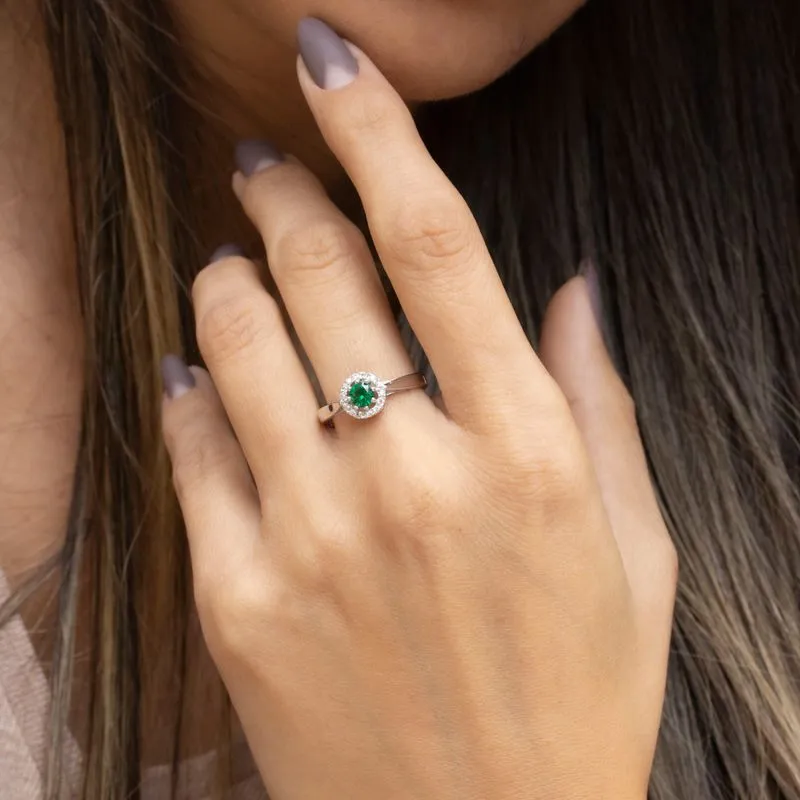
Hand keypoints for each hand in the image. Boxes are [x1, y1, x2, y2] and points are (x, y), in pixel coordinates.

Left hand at [162, 18, 676, 799]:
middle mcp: (413, 476)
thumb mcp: (632, 551)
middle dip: (283, 192)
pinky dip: (189, 389)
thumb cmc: (574, 698)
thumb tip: (573, 290)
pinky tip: (200, 372)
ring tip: (233, 258)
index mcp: (526, 453)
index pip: (437, 241)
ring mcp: (313, 538)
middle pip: (321, 272)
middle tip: (265, 163)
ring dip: (226, 276)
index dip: (379, 130)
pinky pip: (190, 447)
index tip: (336, 64)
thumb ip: (601, 404)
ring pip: (235, 341)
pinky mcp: (239, 598)